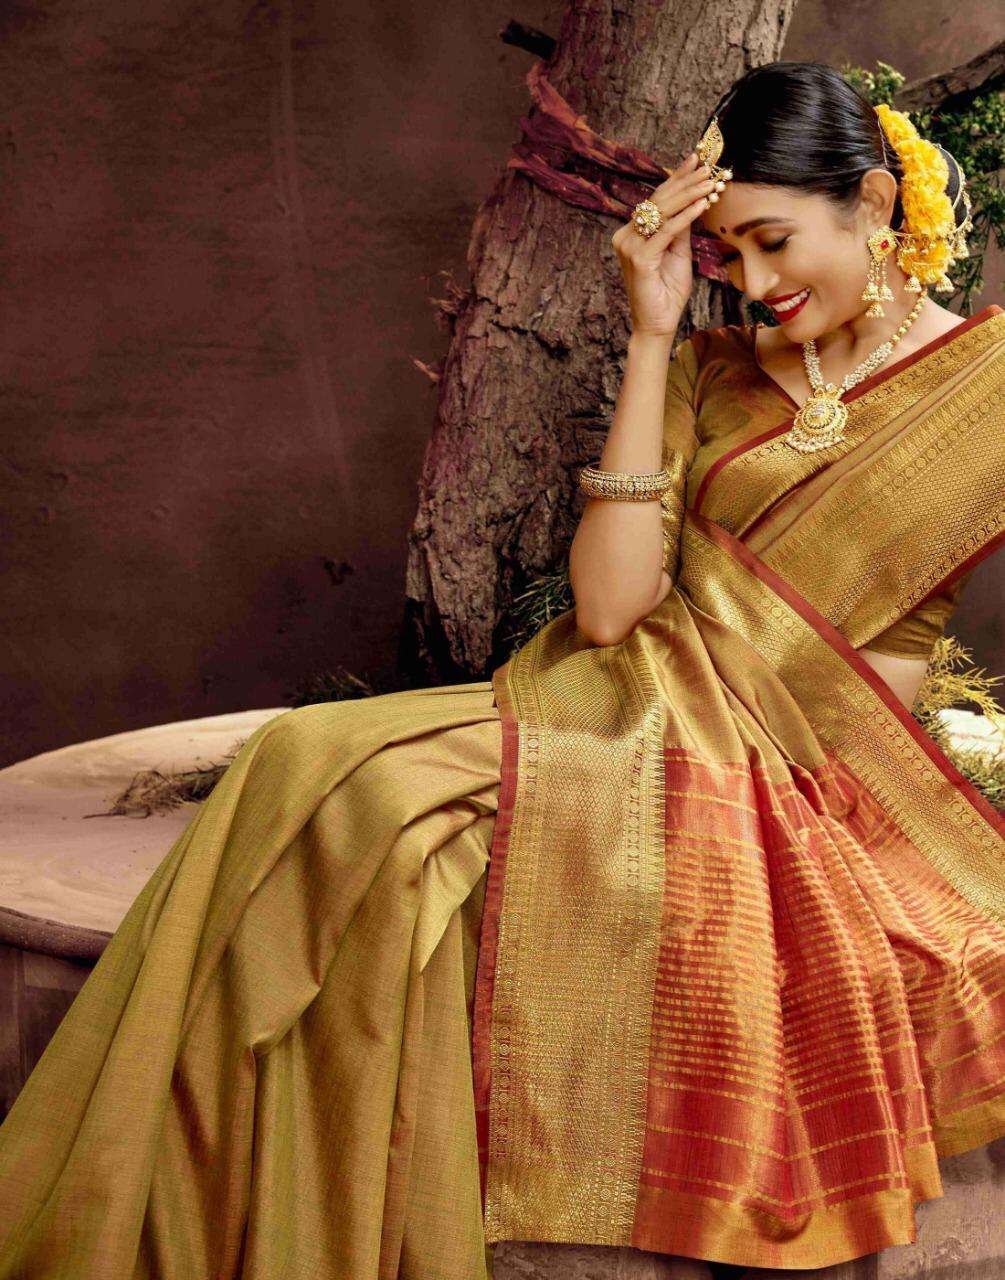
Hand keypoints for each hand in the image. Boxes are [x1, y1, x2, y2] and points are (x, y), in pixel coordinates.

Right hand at [611, 153, 716, 336]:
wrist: (657, 324)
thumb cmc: (667, 292)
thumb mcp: (678, 253)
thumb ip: (681, 228)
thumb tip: (693, 200)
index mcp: (632, 233)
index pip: (656, 200)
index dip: (677, 179)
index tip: (696, 160)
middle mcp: (625, 236)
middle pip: (658, 200)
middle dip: (686, 182)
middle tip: (708, 167)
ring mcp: (629, 247)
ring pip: (662, 212)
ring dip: (689, 195)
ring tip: (709, 182)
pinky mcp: (639, 258)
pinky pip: (666, 231)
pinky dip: (686, 217)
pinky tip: (702, 205)